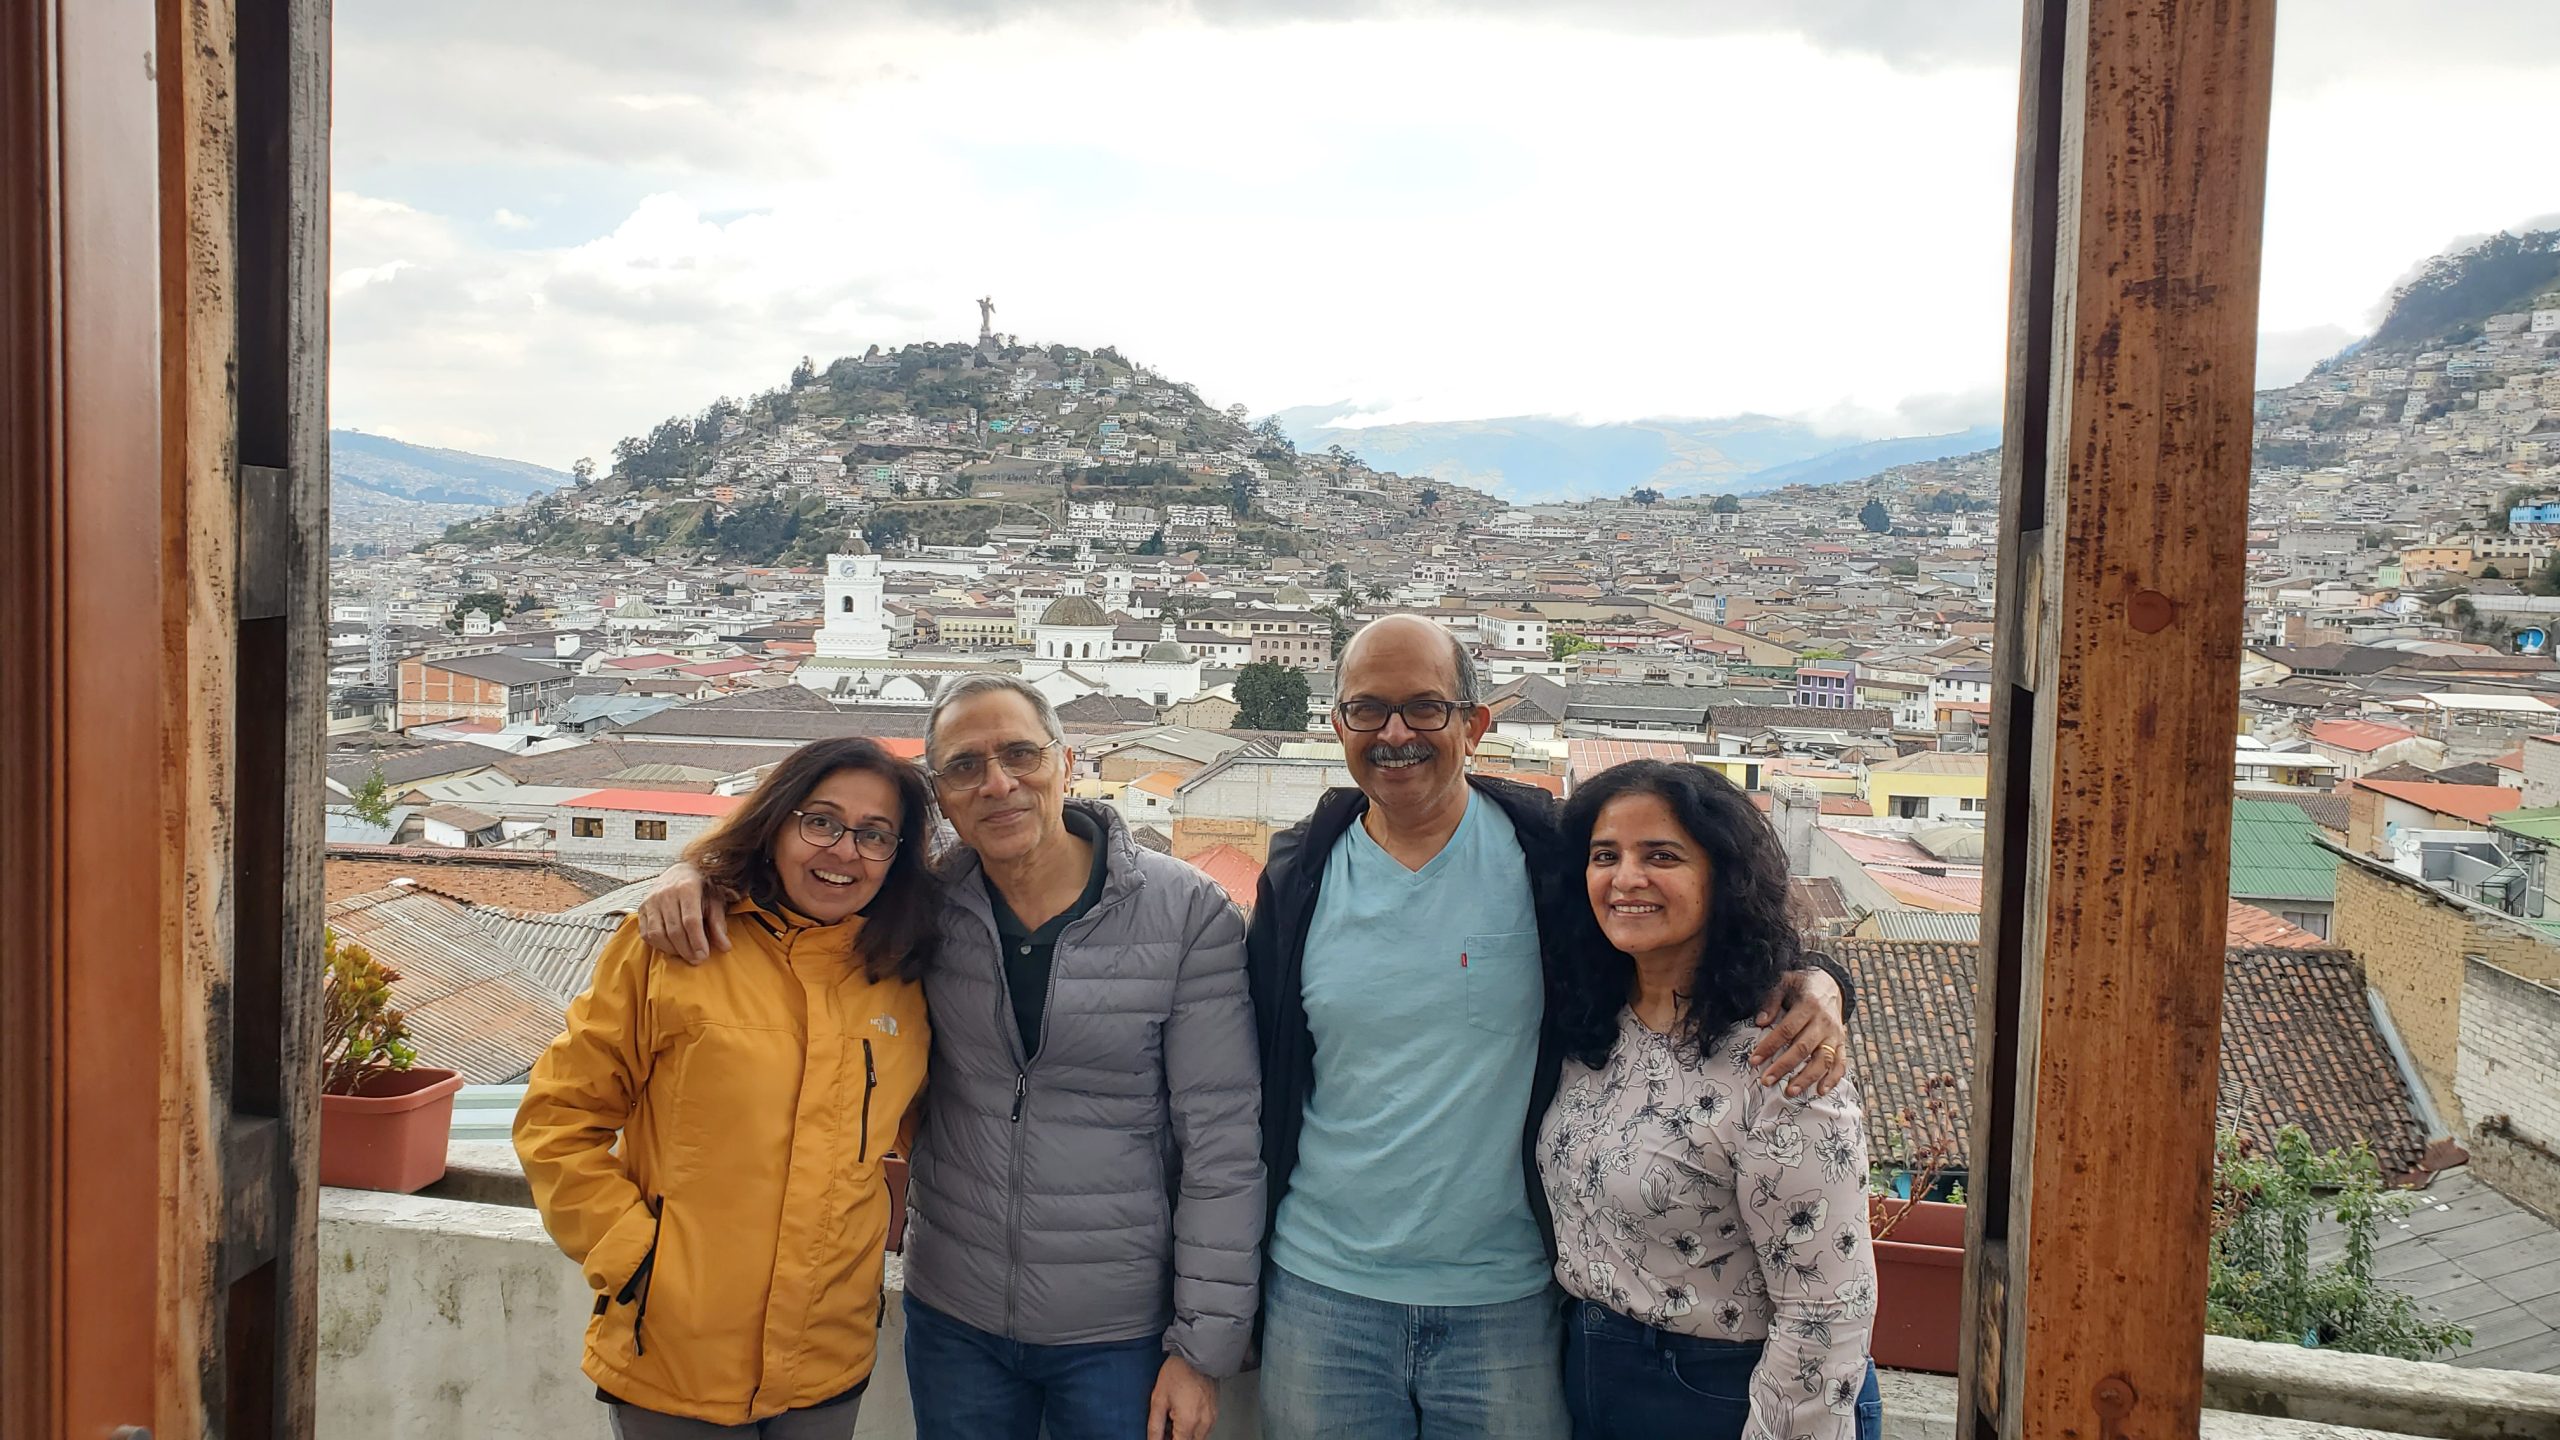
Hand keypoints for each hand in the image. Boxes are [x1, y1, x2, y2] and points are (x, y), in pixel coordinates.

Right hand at [634, 861, 727, 964]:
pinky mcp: (642, 908)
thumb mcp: (715, 900)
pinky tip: (671, 947)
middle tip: (697, 959)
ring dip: (672, 950)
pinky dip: (658, 945)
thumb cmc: (701, 888)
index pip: (691, 920)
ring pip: (657, 934)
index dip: (697, 941)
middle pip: (674, 930)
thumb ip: (718, 923)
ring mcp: (651, 901)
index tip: (704, 955)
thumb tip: (725, 947)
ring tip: (686, 954)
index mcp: (687, 887)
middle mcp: (666, 893)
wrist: (680, 872)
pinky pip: (646, 934)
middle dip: (686, 949)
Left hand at [1146, 1353, 1216, 1439]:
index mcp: (1188, 1422)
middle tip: (1166, 1426)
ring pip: (1198, 1438)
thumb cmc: (1178, 1372)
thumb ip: (1155, 1427)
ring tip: (1174, 1418)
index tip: (1162, 1436)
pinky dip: (1194, 1428)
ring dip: (1186, 1434)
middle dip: (1177, 1438)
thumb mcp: (1158, 1399)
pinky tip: (1185, 1415)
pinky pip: (1205, 1429)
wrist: (1197, 1354)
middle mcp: (1203, 1423)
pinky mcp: (1215, 1412)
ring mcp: (1212, 1418)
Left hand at [1749, 968, 1847, 1096]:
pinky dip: (1833, 1078)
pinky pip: (1840, 1063)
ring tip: (1791, 1091)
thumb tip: (1760, 1022)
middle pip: (1803, 1048)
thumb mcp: (1784, 982)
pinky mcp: (1842, 1043)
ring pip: (1824, 1059)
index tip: (1754, 1061)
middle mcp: (1824, 1022)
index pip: (1786, 1030)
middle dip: (1784, 1067)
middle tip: (1766, 1081)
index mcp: (1808, 1005)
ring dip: (1807, 1077)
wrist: (1829, 984)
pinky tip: (1820, 1091)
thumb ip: (1771, 1000)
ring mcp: (1835, 1034)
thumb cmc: (1801, 985)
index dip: (1770, 1046)